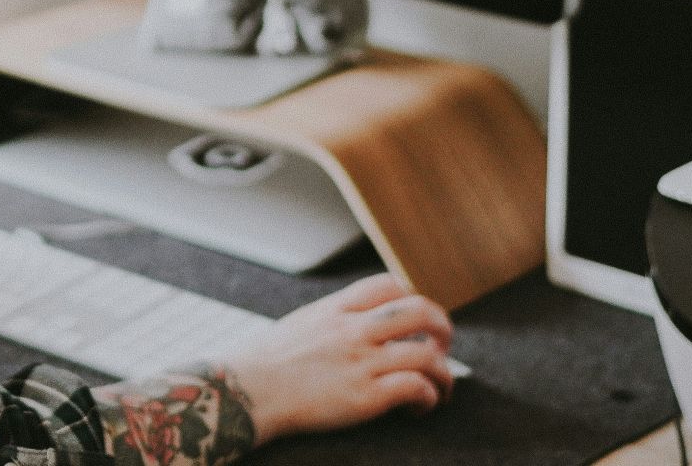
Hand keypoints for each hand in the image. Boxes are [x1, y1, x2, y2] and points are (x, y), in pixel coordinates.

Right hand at [223, 274, 454, 443]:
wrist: (247, 392)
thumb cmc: (267, 364)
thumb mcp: (302, 323)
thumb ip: (333, 319)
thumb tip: (356, 322)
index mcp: (337, 309)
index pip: (390, 285)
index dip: (412, 298)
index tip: (415, 321)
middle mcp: (354, 330)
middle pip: (420, 311)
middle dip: (442, 328)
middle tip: (442, 346)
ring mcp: (361, 362)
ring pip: (427, 355)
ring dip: (444, 374)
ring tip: (440, 388)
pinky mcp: (365, 397)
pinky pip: (415, 388)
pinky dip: (428, 398)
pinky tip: (419, 408)